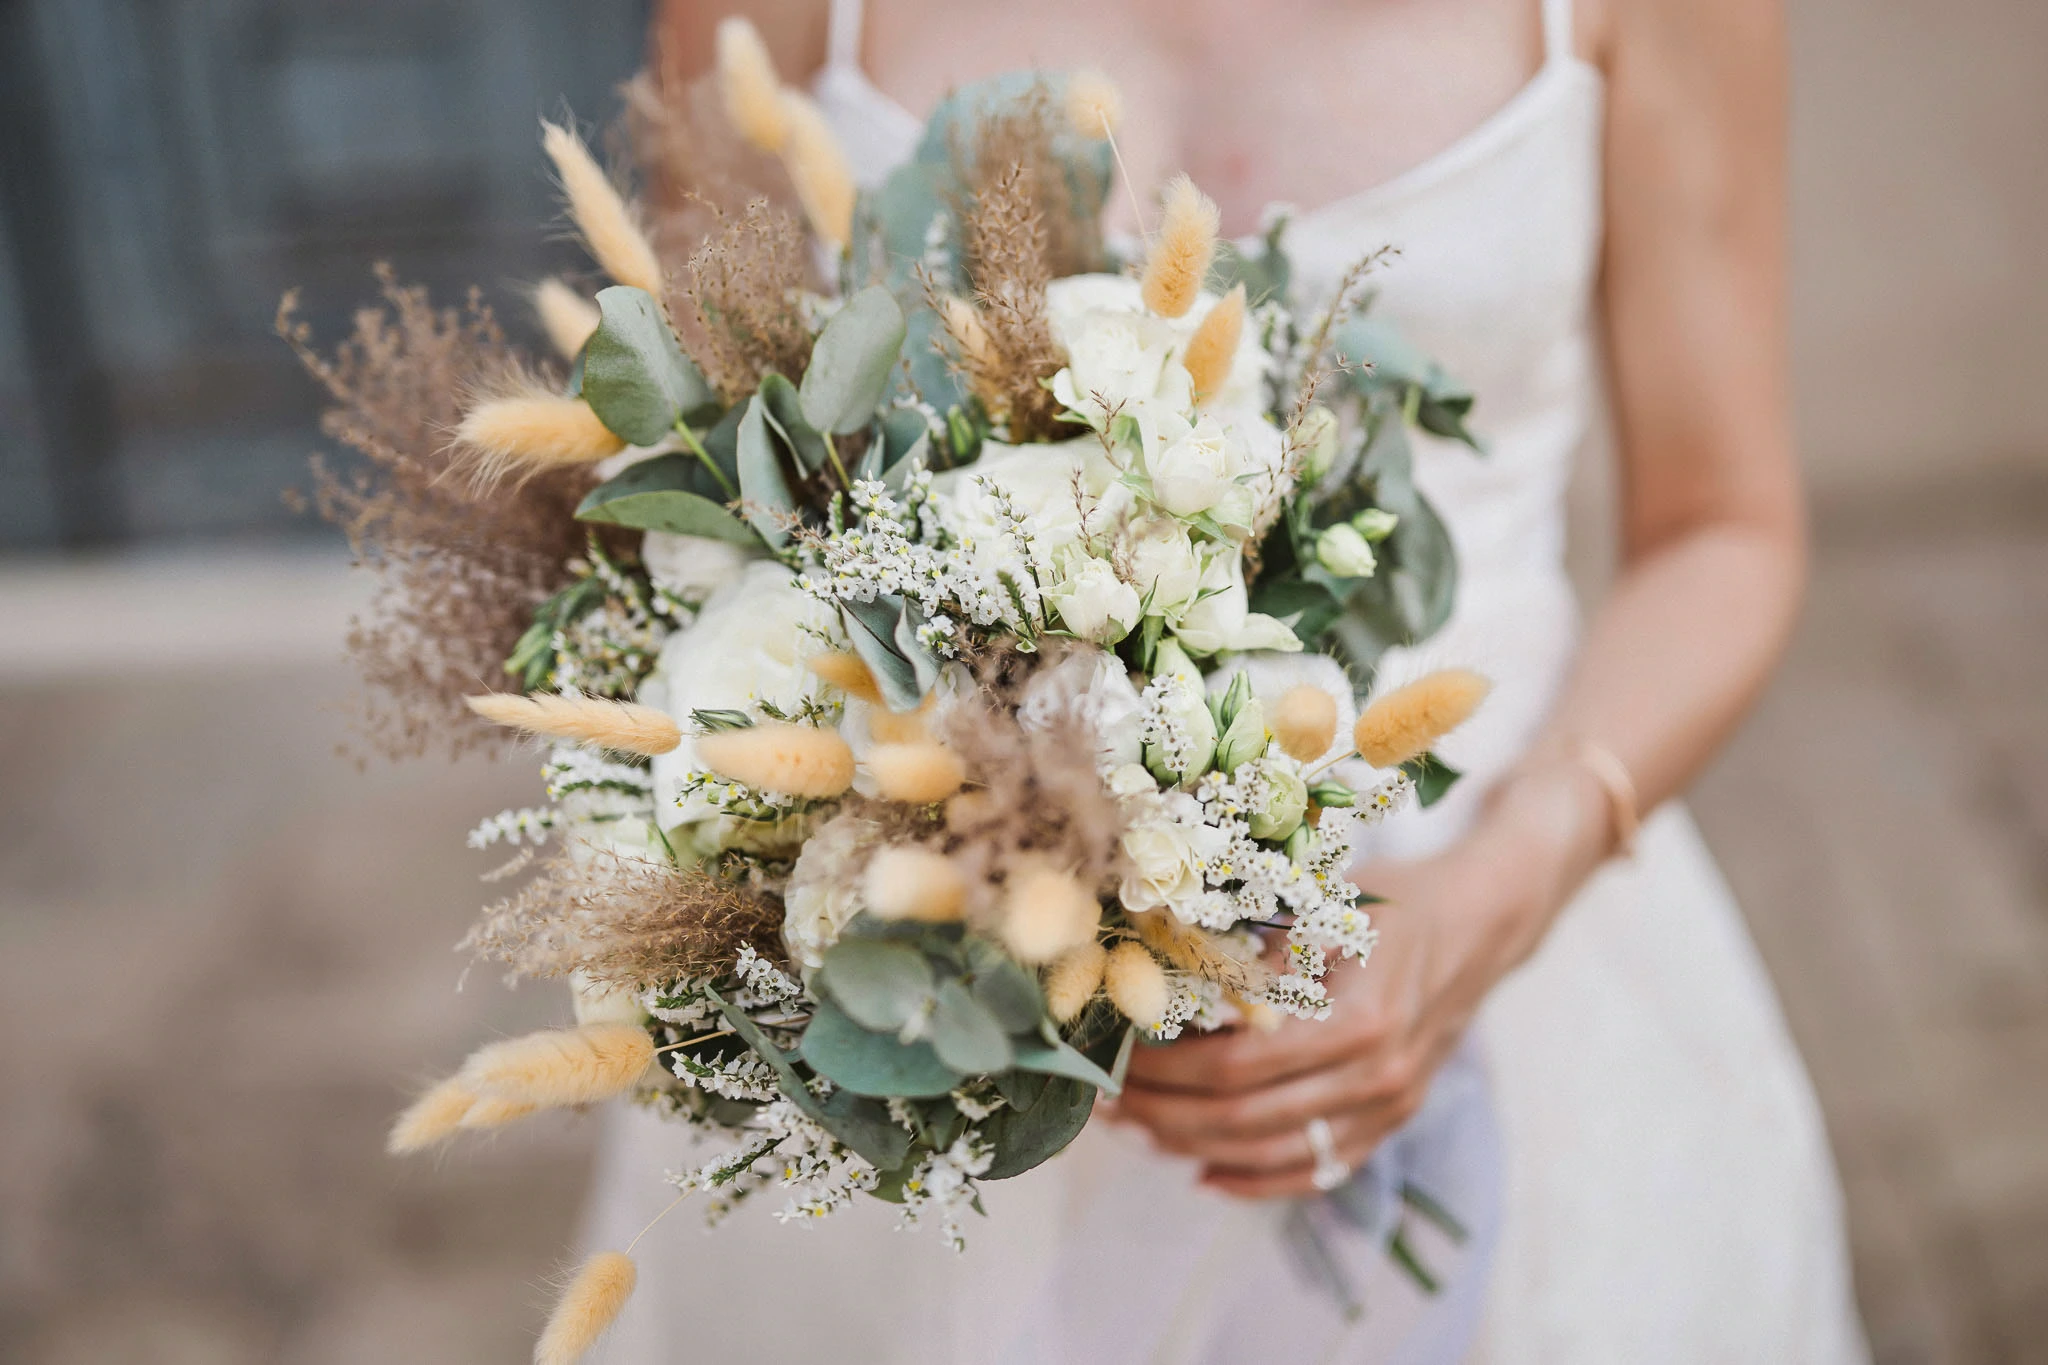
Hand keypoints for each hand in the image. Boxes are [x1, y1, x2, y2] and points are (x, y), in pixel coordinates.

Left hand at [1112, 842, 1539, 1198]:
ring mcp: (1390, 1107)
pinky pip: (1316, 1170)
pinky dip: (1255, 1181)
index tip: (1116, 1059)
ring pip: (1273, 1155)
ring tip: (1140, 1130)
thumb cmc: (1394, 901)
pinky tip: (1204, 1172)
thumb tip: (1157, 977)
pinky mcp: (1392, 1123)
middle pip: (1246, 1119)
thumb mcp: (1322, 906)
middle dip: (1165, 1114)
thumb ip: (1251, 954)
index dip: (1167, 1072)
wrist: (1479, 923)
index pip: (1238, 1066)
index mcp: (1360, 1018)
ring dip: (1195, 1149)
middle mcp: (1379, 1074)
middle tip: (1109, 1100)